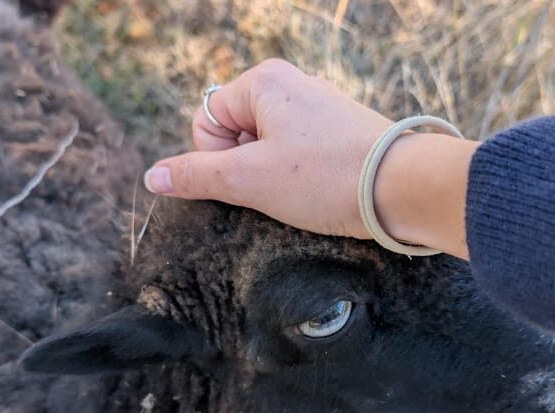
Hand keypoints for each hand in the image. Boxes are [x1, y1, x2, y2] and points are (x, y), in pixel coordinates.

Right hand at [143, 59, 391, 238]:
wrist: (402, 187)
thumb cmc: (325, 178)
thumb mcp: (249, 180)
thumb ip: (196, 175)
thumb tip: (152, 176)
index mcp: (263, 81)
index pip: (206, 122)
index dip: (218, 159)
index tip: (252, 175)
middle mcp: (291, 84)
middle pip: (235, 133)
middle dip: (246, 167)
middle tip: (278, 185)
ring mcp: (317, 107)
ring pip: (266, 147)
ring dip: (271, 176)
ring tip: (303, 189)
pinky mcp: (338, 131)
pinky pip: (296, 154)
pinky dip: (298, 177)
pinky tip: (320, 189)